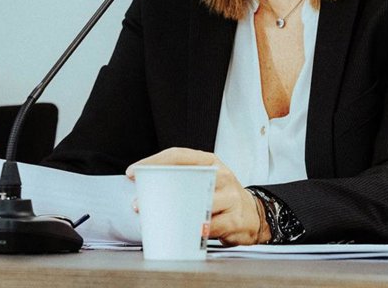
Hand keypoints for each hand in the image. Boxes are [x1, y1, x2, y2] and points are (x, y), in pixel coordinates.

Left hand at [126, 147, 267, 245]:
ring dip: (173, 214)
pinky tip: (182, 232)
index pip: (177, 155)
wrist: (254, 214)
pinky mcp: (234, 219)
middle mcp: (221, 175)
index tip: (133, 173)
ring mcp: (230, 197)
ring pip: (196, 204)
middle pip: (184, 178)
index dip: (152, 162)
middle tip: (138, 202)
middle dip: (158, 191)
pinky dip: (192, 230)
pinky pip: (208, 227)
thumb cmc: (223, 195)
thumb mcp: (207, 178)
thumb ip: (183, 177)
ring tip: (156, 219)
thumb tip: (145, 185)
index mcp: (210, 161)